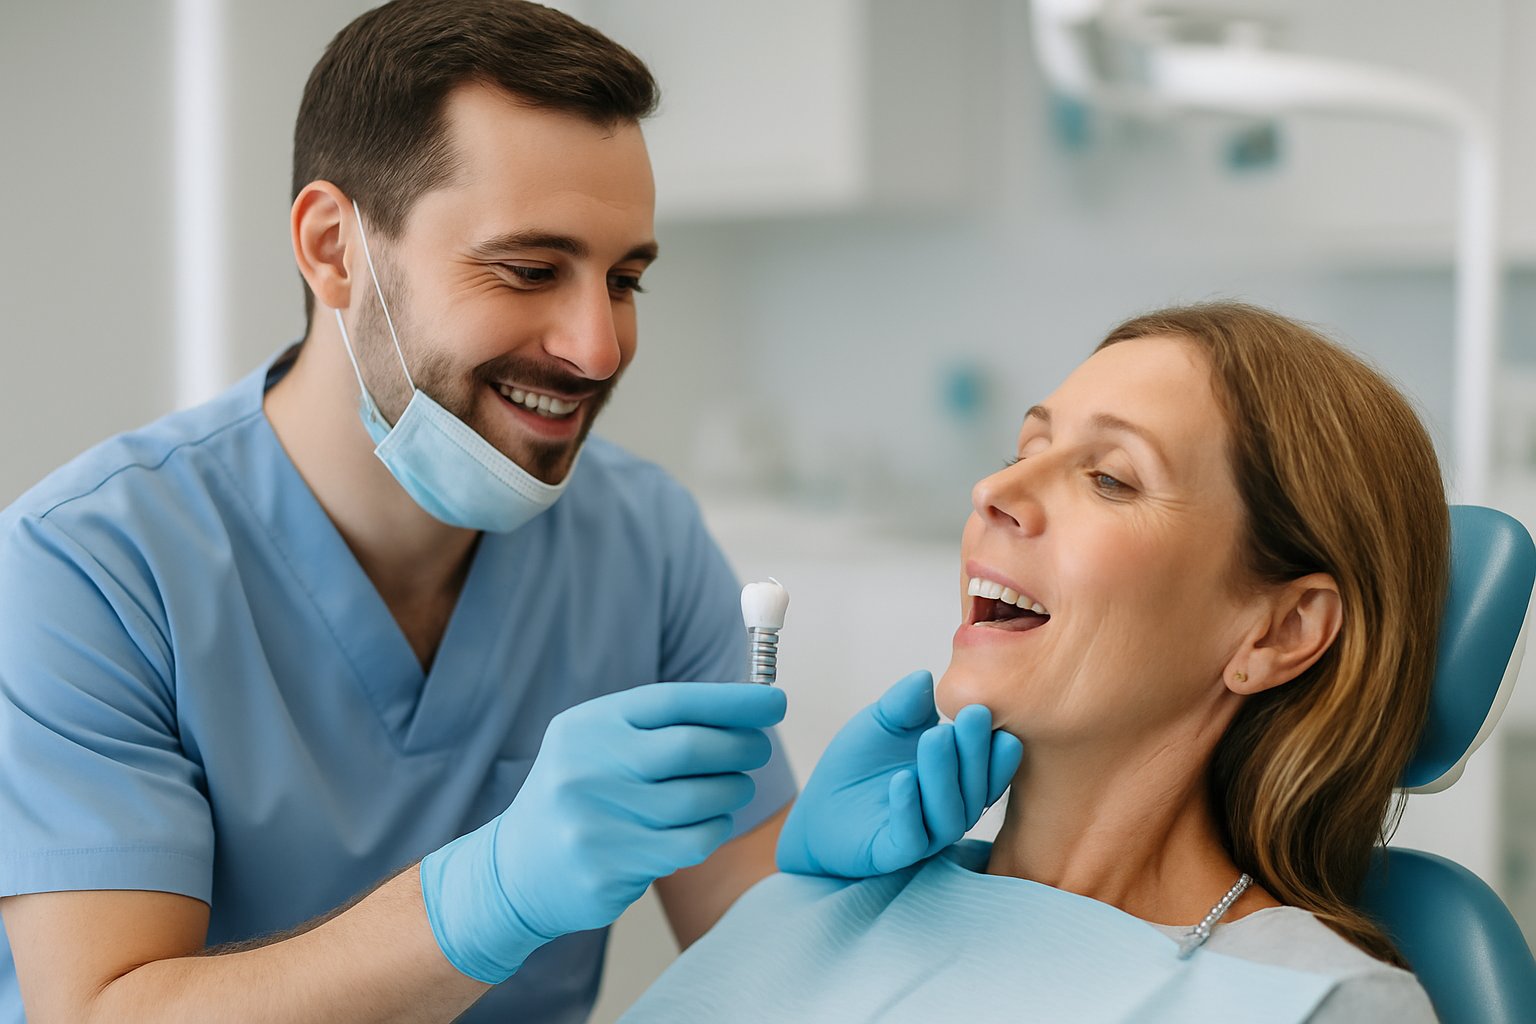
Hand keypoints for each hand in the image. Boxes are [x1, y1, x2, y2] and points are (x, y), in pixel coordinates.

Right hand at [419, 681, 785, 982]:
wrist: (516, 868)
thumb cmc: (580, 794)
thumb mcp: (600, 743)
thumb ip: (660, 726)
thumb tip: (746, 710)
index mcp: (588, 726)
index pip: (672, 701)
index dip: (731, 700)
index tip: (773, 701)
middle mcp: (587, 768)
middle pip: (691, 748)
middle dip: (740, 745)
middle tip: (758, 748)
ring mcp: (595, 822)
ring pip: (698, 800)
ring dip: (732, 789)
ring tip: (733, 786)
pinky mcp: (607, 868)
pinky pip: (690, 843)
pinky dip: (714, 828)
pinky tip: (710, 822)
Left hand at [777, 669, 1021, 878]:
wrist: (820, 807)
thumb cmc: (860, 763)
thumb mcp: (881, 723)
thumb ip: (903, 705)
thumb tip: (924, 678)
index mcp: (959, 778)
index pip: (988, 764)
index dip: (994, 742)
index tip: (987, 710)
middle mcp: (951, 809)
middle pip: (974, 787)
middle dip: (975, 751)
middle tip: (971, 716)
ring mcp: (926, 835)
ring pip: (949, 813)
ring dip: (943, 774)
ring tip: (934, 737)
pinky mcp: (894, 853)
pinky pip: (910, 837)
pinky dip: (908, 807)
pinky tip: (902, 779)